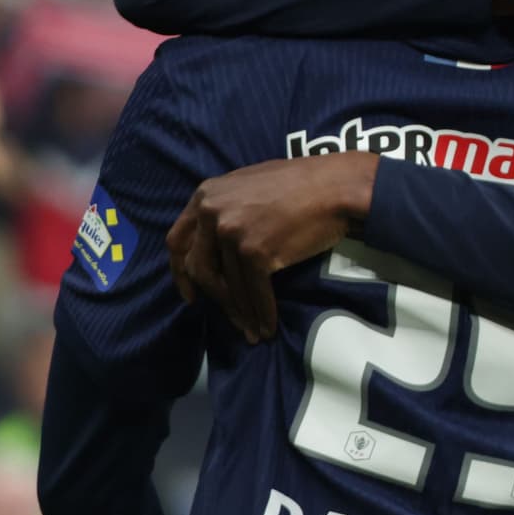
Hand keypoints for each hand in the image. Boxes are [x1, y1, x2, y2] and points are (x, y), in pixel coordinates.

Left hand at [166, 155, 378, 342]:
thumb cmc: (300, 184)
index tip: (190, 295)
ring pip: (228, 287)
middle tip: (232, 319)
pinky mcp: (255, 252)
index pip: (177, 242)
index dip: (180, 274)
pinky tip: (267, 327)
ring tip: (252, 330)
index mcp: (205, 195)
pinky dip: (262, 314)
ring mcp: (231, 232)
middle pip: (200, 270)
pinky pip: (254, 293)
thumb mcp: (247, 186)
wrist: (336, 187)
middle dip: (216, 299)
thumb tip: (215, 246)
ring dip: (242, 314)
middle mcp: (211, 212)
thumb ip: (225, 209)